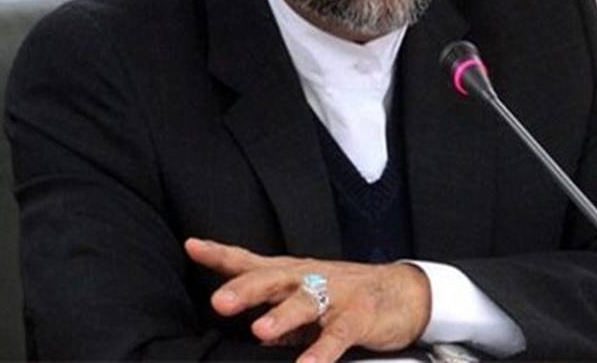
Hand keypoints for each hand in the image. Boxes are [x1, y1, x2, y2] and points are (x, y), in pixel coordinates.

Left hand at [185, 238, 430, 362]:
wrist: (404, 291)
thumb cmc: (346, 295)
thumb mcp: (305, 299)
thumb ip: (275, 312)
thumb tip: (249, 333)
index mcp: (292, 274)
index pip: (251, 262)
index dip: (221, 254)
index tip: (192, 246)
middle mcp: (310, 278)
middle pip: (274, 279)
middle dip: (246, 289)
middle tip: (219, 301)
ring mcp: (336, 295)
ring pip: (306, 302)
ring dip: (282, 316)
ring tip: (260, 331)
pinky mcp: (360, 315)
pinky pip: (338, 334)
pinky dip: (322, 350)